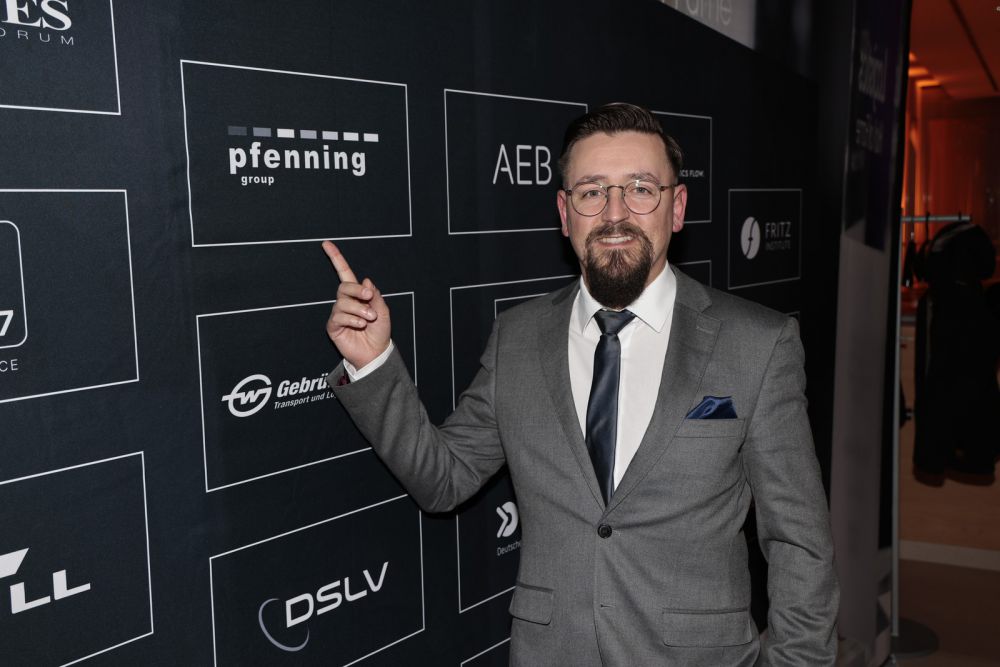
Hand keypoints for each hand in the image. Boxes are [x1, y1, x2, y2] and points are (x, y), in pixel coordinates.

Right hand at [322, 241, 390, 368]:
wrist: (376, 352)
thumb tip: (366, 281)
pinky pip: (339, 316)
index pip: (344, 273)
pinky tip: (360, 325)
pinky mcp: (333, 326)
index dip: (336, 258)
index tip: (327, 244)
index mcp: (357, 294)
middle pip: (344, 286)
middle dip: (357, 290)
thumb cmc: (379, 332)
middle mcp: (346, 301)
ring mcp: (338, 313)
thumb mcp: (383, 311)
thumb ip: (376, 296)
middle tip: (369, 298)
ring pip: (343, 302)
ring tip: (369, 319)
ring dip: (359, 309)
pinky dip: (352, 319)